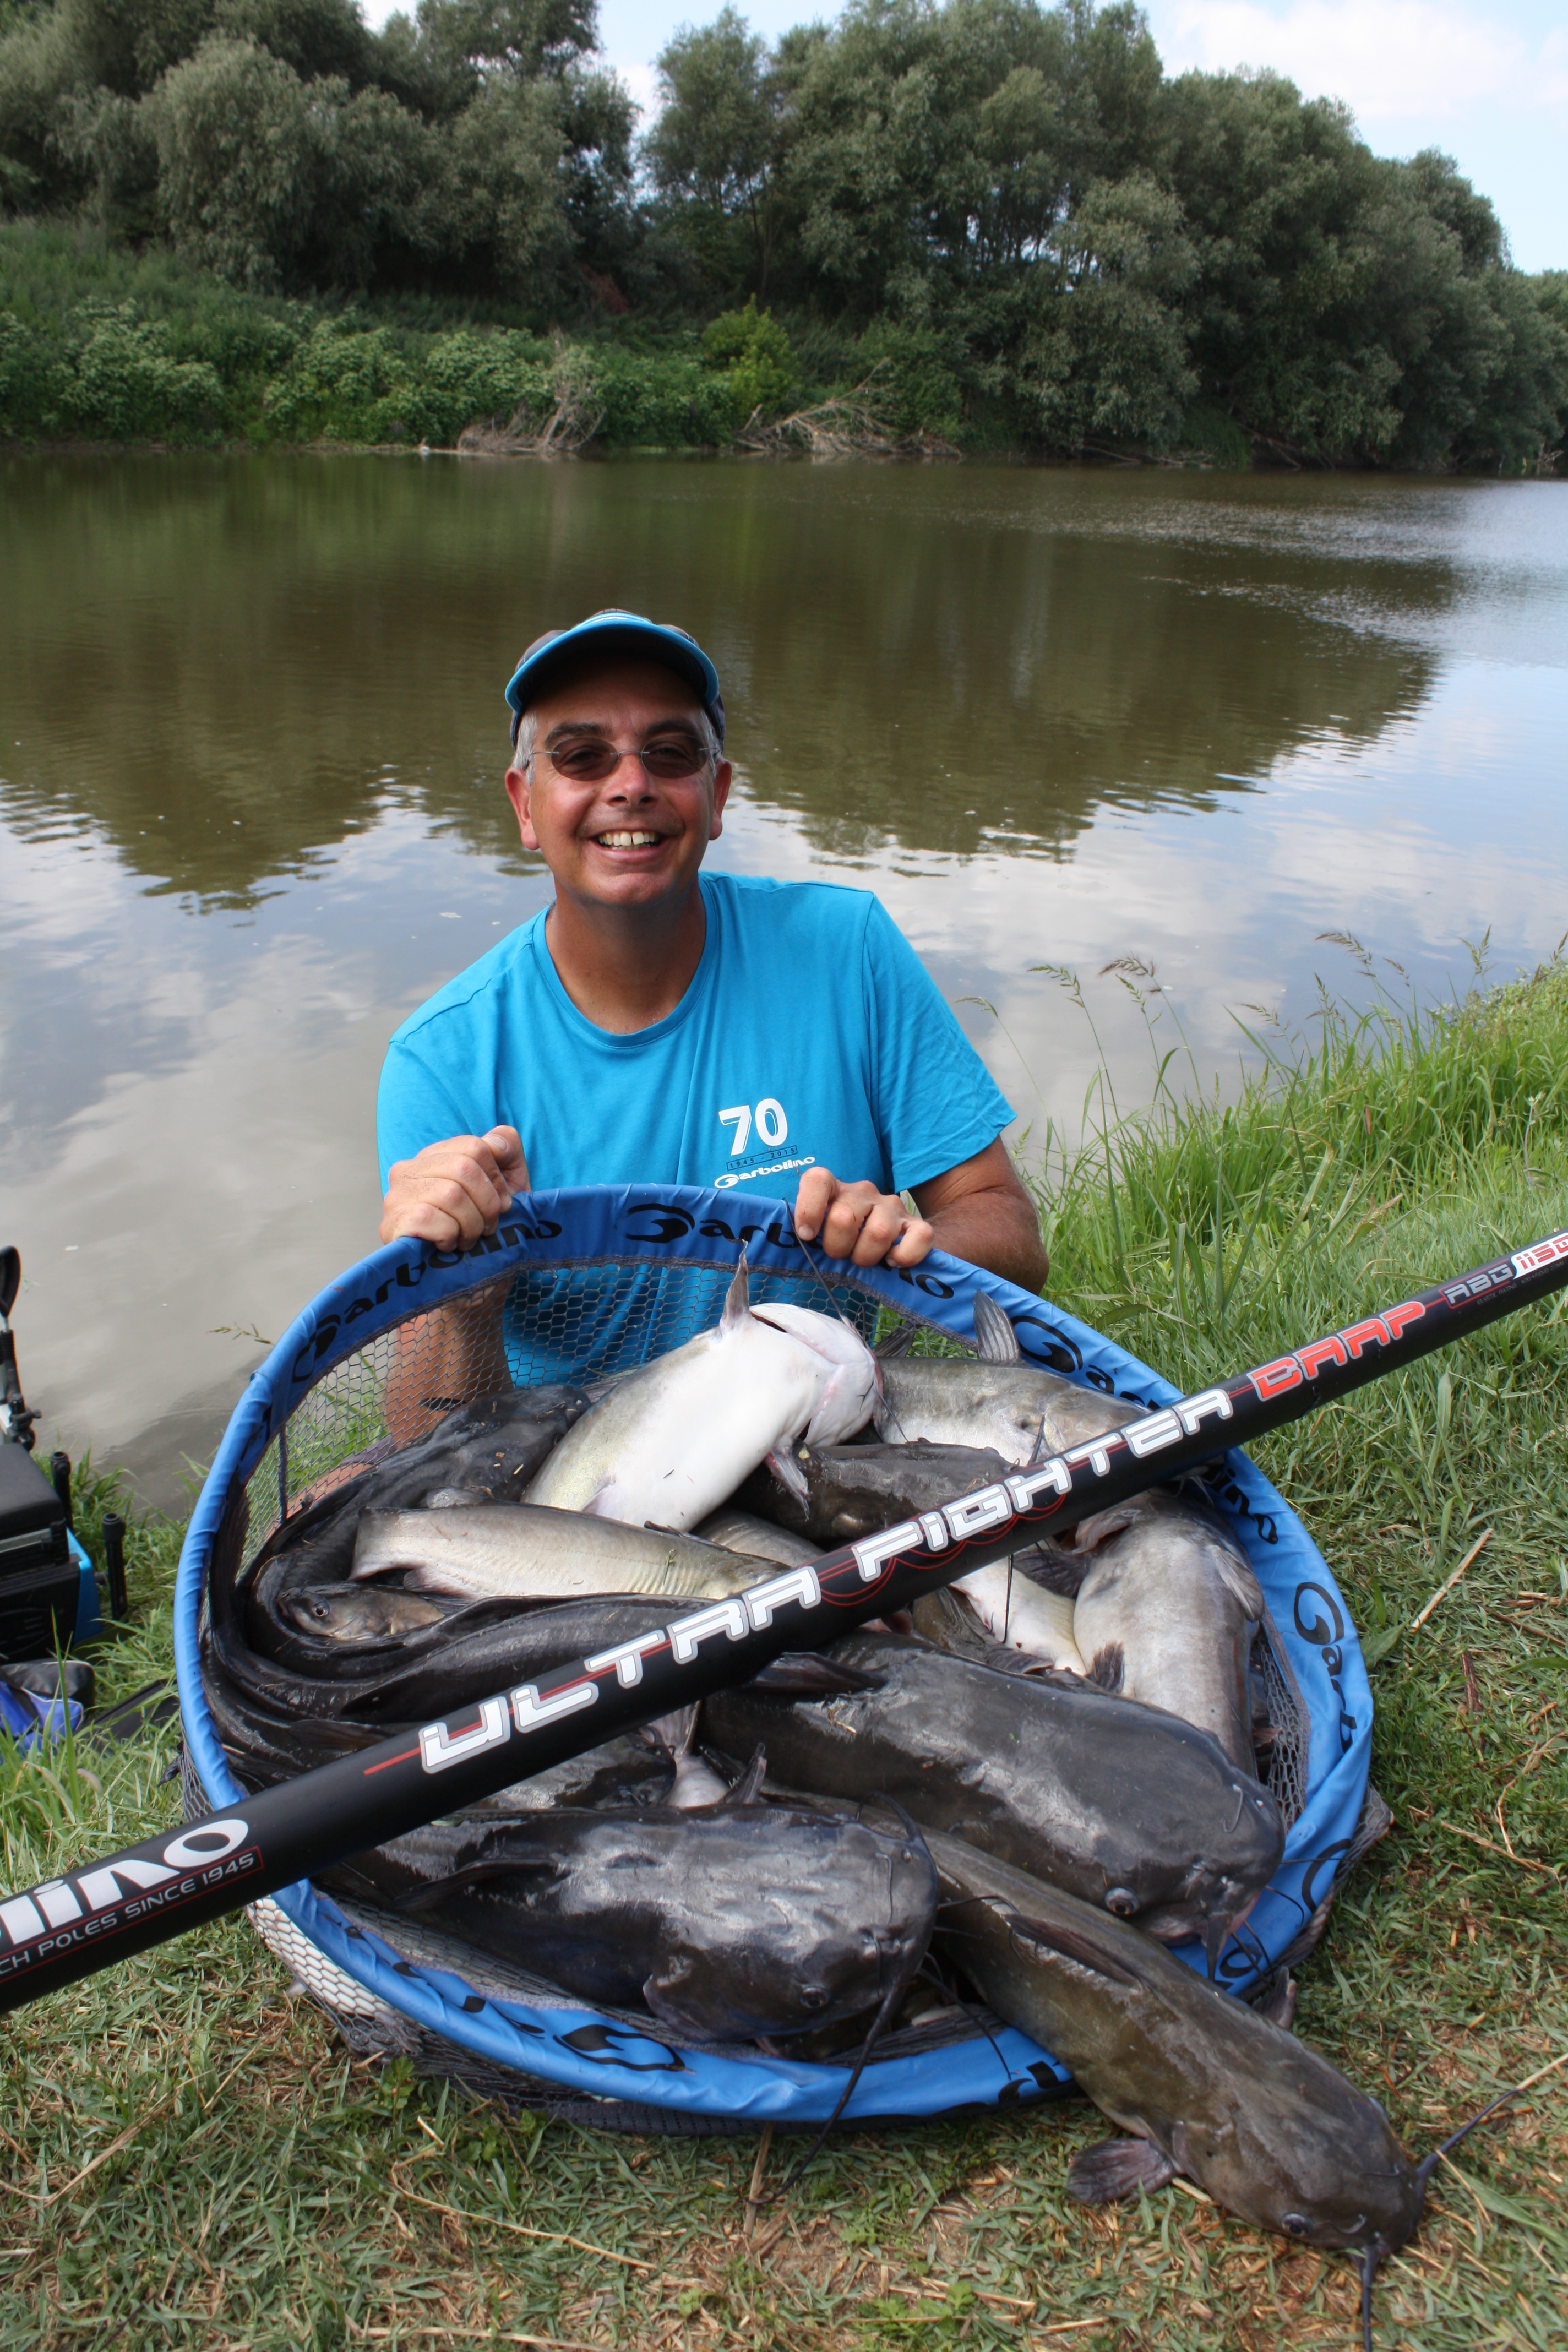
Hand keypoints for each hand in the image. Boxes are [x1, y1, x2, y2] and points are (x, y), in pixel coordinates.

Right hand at [380, 1127, 529, 1247]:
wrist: (466, 1284)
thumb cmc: (485, 1230)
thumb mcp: (507, 1183)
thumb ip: (505, 1148)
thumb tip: (496, 1142)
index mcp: (435, 1156)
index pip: (474, 1147)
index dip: (496, 1179)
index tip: (502, 1204)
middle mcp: (408, 1169)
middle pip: (464, 1168)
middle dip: (488, 1204)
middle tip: (488, 1227)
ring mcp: (396, 1196)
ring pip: (450, 1194)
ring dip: (471, 1224)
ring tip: (469, 1239)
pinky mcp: (391, 1224)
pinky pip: (429, 1218)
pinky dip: (449, 1236)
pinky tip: (448, 1246)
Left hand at [794, 1168, 933, 1266]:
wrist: (894, 1238)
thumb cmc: (846, 1239)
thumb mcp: (822, 1232)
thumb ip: (808, 1233)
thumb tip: (792, 1243)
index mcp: (836, 1189)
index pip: (818, 1180)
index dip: (809, 1208)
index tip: (808, 1235)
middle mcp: (864, 1192)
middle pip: (843, 1218)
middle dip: (837, 1248)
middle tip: (841, 1255)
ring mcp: (892, 1206)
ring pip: (878, 1233)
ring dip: (866, 1257)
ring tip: (863, 1259)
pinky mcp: (917, 1224)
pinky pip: (918, 1238)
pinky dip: (903, 1257)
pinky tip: (891, 1261)